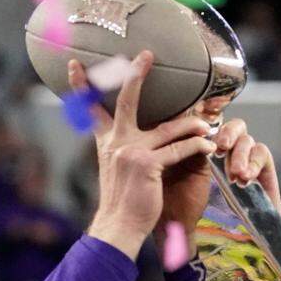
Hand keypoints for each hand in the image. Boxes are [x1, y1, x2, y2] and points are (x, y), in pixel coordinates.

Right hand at [68, 51, 215, 258]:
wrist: (119, 225)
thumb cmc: (121, 201)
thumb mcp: (113, 169)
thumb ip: (118, 149)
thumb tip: (122, 136)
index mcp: (106, 143)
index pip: (89, 109)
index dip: (81, 85)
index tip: (73, 64)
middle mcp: (116, 143)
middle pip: (126, 101)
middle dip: (135, 75)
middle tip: (145, 55)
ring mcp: (131, 152)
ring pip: (168, 128)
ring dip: (190, 123)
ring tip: (206, 121)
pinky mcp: (148, 165)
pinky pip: (179, 150)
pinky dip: (195, 147)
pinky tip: (207, 146)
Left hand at [162, 118, 280, 231]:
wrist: (204, 234)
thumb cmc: (183, 209)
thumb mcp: (175, 179)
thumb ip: (178, 153)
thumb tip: (163, 132)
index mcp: (207, 145)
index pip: (214, 123)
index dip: (210, 125)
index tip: (201, 133)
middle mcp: (229, 148)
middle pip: (235, 125)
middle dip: (229, 134)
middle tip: (221, 146)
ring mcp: (248, 157)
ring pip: (249, 139)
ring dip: (242, 153)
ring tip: (237, 173)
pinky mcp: (265, 169)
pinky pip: (263, 153)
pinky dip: (255, 162)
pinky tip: (246, 177)